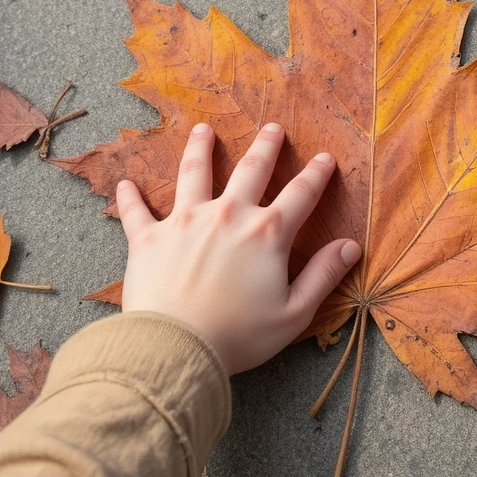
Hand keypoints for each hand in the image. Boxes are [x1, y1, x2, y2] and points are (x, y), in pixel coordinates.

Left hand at [115, 122, 361, 374]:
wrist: (176, 347)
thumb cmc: (238, 336)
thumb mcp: (294, 312)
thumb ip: (323, 275)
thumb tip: (351, 246)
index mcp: (267, 233)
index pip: (300, 194)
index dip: (316, 174)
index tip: (325, 158)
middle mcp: (228, 215)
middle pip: (251, 170)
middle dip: (265, 147)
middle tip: (273, 128)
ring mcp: (185, 221)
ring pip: (194, 173)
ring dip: (200, 148)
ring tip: (204, 130)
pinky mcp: (148, 237)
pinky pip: (136, 211)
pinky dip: (130, 197)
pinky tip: (126, 183)